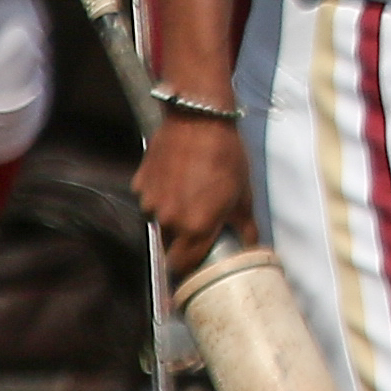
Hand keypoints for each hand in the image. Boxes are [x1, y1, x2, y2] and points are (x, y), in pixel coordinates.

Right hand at [135, 113, 250, 279]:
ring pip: (160, 221)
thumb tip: (250, 244)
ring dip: (173, 216)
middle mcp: (169, 219)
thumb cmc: (227, 157)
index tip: (196, 268)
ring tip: (191, 195)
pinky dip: (162, 196)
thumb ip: (244, 226)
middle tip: (199, 228)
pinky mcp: (140, 184)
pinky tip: (178, 179)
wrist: (198, 121)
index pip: (183, 264)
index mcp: (195, 227)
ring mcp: (150, 202)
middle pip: (171, 244)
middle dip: (183, 241)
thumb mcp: (244, 194)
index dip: (189, 269)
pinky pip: (151, 199)